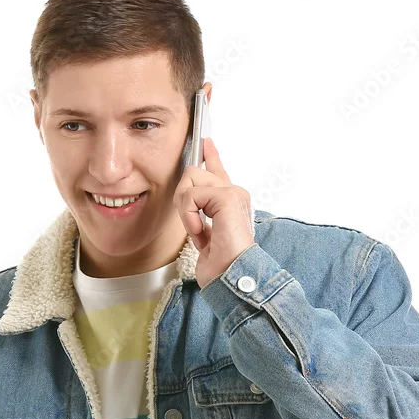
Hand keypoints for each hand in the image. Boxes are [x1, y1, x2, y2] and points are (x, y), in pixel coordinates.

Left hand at [173, 137, 255, 288]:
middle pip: (194, 173)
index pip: (218, 172)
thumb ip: (199, 213)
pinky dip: (190, 217)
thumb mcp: (204, 235)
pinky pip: (191, 195)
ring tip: (199, 232)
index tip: (206, 142)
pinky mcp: (227, 197)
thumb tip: (187, 200)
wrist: (230, 277)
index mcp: (230, 202)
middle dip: (183, 201)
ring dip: (186, 210)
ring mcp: (233, 193)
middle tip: (193, 227)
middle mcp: (235, 193)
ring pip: (190, 180)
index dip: (211, 156)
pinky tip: (201, 233)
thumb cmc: (220, 264)